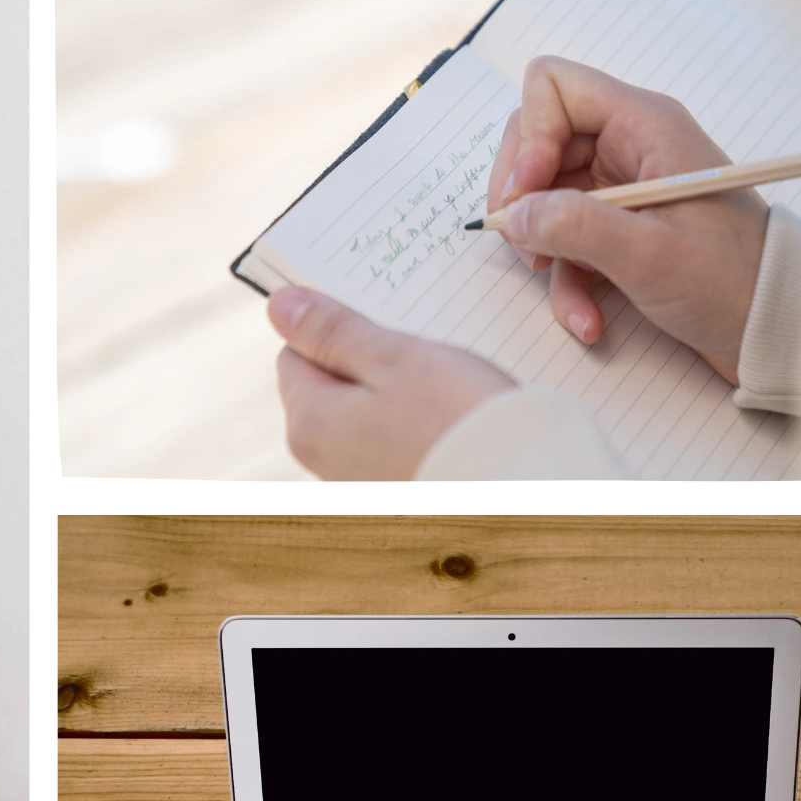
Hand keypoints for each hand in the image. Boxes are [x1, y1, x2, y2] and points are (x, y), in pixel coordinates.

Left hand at [271, 287, 512, 478]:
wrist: (521, 491)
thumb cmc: (457, 419)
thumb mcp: (392, 357)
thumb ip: (332, 332)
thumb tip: (279, 306)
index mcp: (308, 421)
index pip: (296, 353)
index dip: (337, 330)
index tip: (382, 322)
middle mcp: (320, 460)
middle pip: (329, 387)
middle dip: (367, 363)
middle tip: (420, 354)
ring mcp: (357, 483)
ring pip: (364, 415)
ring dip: (395, 394)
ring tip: (443, 389)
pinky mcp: (393, 494)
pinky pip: (392, 443)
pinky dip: (414, 425)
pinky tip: (449, 421)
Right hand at [489, 56, 769, 380]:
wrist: (773, 322)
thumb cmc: (730, 279)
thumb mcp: (649, 253)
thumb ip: (575, 225)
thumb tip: (515, 214)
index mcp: (643, 125)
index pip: (553, 88)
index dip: (528, 138)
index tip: (526, 194)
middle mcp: (628, 146)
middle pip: (536, 141)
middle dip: (521, 195)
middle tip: (526, 241)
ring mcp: (620, 188)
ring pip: (544, 199)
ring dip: (542, 249)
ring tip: (561, 287)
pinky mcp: (617, 228)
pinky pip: (564, 241)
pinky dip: (566, 282)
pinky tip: (588, 316)